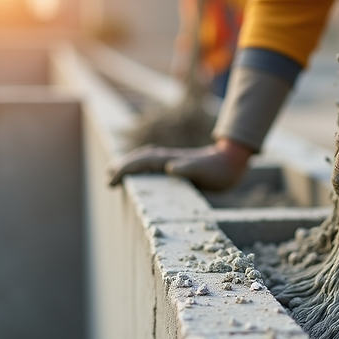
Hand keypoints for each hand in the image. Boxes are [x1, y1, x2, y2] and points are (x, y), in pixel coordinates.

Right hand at [109, 138, 252, 190]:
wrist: (230, 162)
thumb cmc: (218, 169)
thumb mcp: (204, 170)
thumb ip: (189, 167)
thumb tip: (170, 167)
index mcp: (168, 159)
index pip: (140, 162)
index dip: (125, 170)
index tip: (112, 180)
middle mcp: (166, 158)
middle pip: (137, 159)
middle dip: (121, 167)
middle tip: (108, 179)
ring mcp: (169, 161)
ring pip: (142, 161)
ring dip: (128, 167)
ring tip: (114, 175)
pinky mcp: (174, 167)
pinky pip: (151, 166)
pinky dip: (140, 170)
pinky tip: (137, 178)